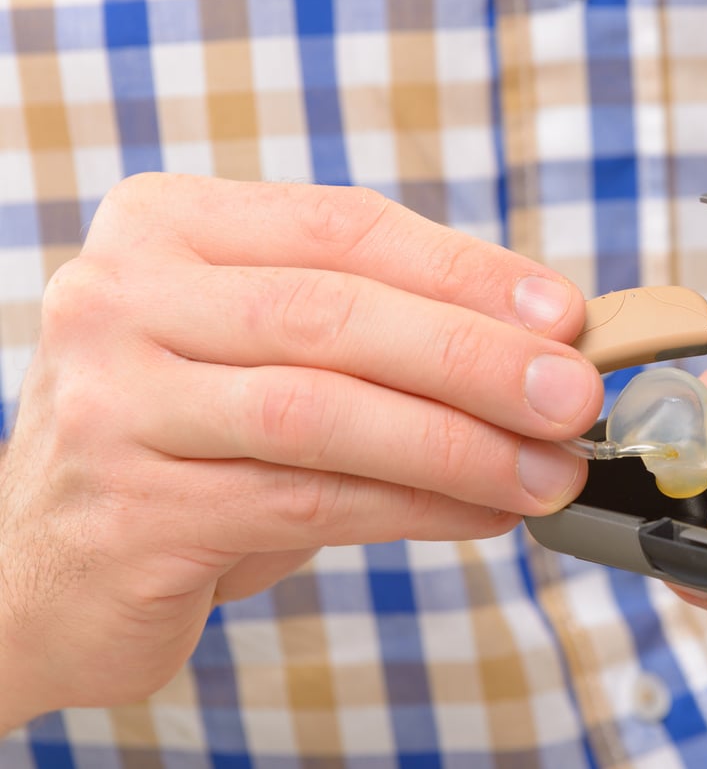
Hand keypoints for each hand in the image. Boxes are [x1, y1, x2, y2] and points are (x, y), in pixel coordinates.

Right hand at [0, 174, 602, 727]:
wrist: (48, 562)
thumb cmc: (192, 438)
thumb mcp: (267, 351)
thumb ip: (374, 328)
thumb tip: (539, 343)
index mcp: (167, 225)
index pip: (343, 227)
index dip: (467, 270)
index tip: (564, 314)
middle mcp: (122, 296)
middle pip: (334, 313)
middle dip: (475, 357)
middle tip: (574, 395)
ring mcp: (113, 403)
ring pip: (322, 413)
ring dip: (460, 445)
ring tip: (549, 472)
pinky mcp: (127, 510)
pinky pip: (305, 504)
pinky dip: (415, 509)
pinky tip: (485, 514)